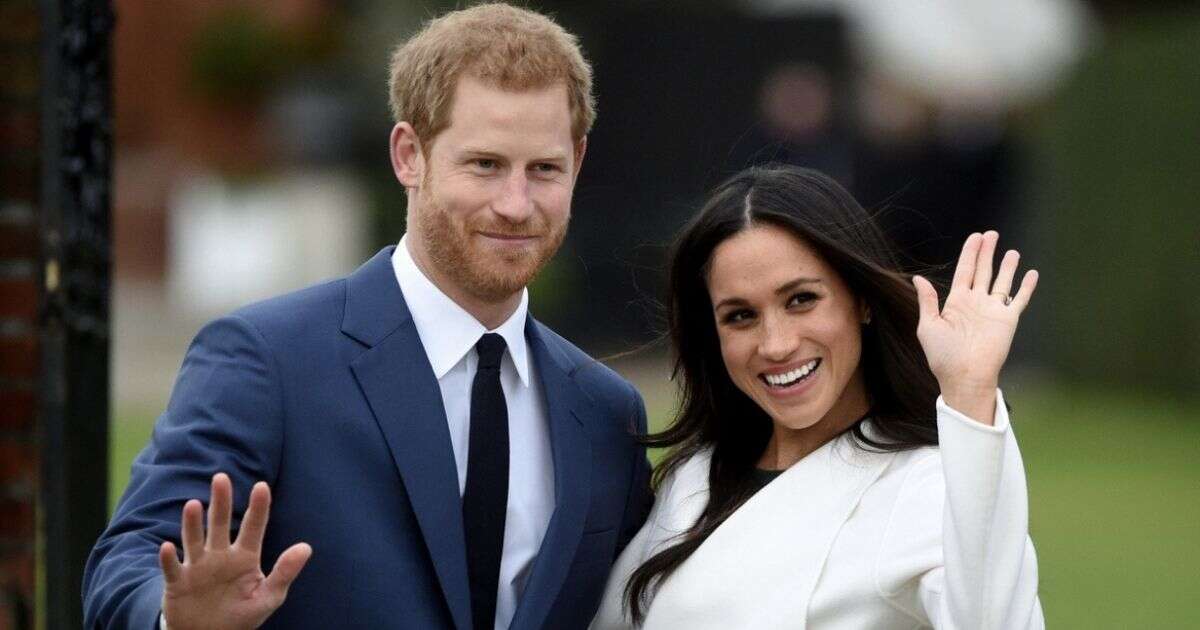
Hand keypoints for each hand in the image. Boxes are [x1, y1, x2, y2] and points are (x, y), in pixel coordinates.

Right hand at [159, 474, 311, 629]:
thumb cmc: (241, 614)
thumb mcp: (268, 597)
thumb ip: (285, 572)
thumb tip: (306, 547)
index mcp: (245, 557)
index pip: (253, 527)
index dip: (258, 508)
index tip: (261, 486)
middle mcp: (220, 555)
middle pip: (220, 523)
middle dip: (221, 501)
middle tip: (221, 478)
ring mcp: (198, 566)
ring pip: (194, 540)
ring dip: (192, 524)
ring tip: (192, 505)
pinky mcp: (178, 582)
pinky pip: (172, 568)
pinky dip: (169, 558)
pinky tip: (167, 546)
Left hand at [912, 231, 1037, 423]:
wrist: (964, 377)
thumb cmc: (943, 356)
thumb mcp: (928, 326)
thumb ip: (927, 301)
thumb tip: (918, 278)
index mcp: (956, 303)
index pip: (965, 271)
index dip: (970, 253)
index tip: (976, 237)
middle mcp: (976, 303)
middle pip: (983, 271)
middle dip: (987, 252)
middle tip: (991, 234)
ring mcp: (993, 311)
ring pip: (1002, 282)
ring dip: (1007, 266)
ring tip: (1011, 251)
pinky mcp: (1008, 320)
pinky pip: (1020, 299)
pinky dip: (1026, 287)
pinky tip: (1031, 273)